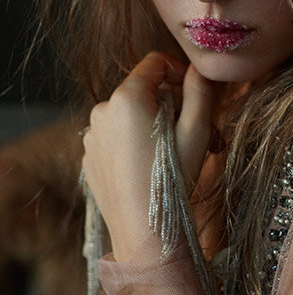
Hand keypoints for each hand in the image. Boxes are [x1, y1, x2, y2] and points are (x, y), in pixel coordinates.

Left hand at [81, 52, 214, 260]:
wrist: (144, 232)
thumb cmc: (173, 179)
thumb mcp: (197, 131)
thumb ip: (199, 91)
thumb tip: (198, 68)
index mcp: (128, 98)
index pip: (154, 63)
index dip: (179, 71)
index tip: (196, 91)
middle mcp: (102, 110)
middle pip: (144, 92)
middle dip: (172, 107)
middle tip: (201, 136)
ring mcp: (92, 136)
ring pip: (130, 117)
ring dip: (154, 127)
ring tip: (178, 157)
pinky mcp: (89, 158)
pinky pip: (115, 139)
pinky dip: (135, 145)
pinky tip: (152, 170)